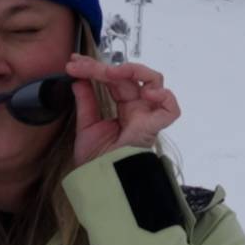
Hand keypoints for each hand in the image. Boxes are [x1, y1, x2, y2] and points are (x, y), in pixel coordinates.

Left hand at [65, 55, 181, 167]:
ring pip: (154, 81)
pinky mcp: (154, 127)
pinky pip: (170, 109)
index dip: (95, 68)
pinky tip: (146, 92)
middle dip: (102, 67)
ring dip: (133, 70)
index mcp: (124, 109)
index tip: (74, 64)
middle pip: (128, 77)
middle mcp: (138, 109)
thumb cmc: (95, 159)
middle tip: (81, 66)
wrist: (99, 179)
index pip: (114, 80)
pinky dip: (164, 97)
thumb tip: (78, 79)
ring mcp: (147, 116)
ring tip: (109, 72)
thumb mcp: (86, 125)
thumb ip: (86, 101)